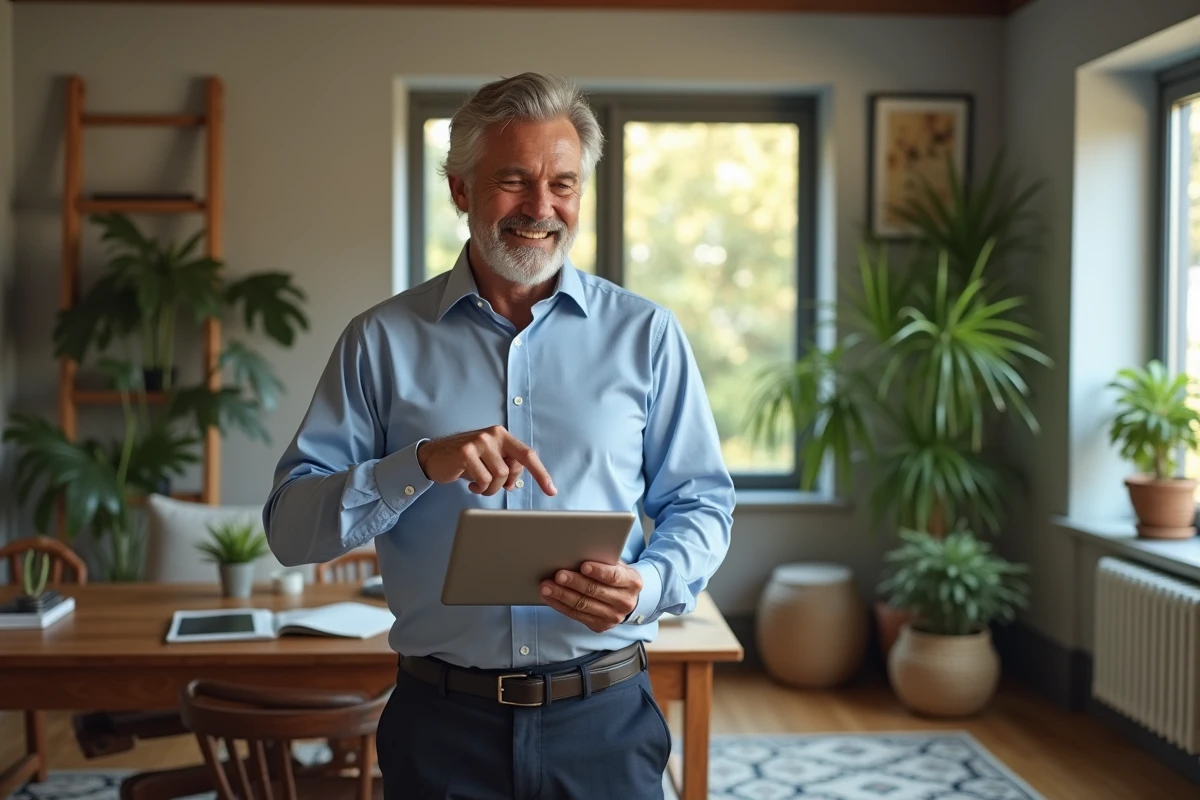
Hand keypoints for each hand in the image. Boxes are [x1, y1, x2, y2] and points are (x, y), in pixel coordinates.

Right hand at [416, 426, 555, 496]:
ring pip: (498, 476)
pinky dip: (479, 488)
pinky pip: (483, 478)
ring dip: (489, 488)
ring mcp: (479, 441)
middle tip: (490, 485)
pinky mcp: (466, 451)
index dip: (541, 474)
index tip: (551, 490)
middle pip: (511, 470)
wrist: (435, 457)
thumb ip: (507, 467)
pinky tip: (471, 484)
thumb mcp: (490, 462)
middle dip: (502, 484)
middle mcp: (493, 434)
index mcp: (503, 435)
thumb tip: (515, 481)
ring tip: (479, 485)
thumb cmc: (467, 461)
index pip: (527, 455)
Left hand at [540, 561, 641, 632]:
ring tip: (546, 586)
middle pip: (595, 591)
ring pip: (583, 605)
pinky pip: (576, 615)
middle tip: (558, 575)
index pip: (614, 577)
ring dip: (562, 595)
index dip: (598, 571)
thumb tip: (578, 552)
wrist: (626, 598)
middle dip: (574, 583)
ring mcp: (613, 617)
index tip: (583, 565)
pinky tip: (549, 597)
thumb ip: (604, 561)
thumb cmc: (617, 576)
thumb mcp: (617, 565)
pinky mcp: (600, 626)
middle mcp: (624, 602)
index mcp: (632, 582)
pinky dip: (560, 605)